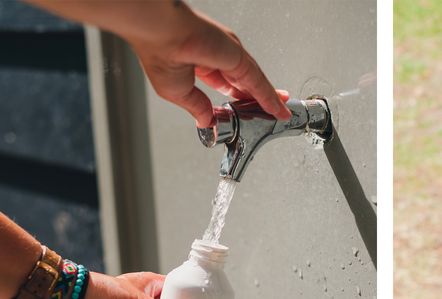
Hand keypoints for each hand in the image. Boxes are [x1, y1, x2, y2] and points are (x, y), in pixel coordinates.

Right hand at [129, 4, 290, 126]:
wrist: (160, 33)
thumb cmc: (159, 53)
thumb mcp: (179, 93)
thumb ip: (198, 108)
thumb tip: (207, 122)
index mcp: (200, 63)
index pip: (226, 85)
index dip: (238, 99)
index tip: (246, 111)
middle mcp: (218, 57)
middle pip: (245, 84)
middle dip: (259, 99)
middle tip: (272, 112)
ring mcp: (230, 56)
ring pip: (255, 83)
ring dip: (270, 99)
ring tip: (282, 114)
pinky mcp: (239, 58)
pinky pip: (258, 82)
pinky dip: (270, 97)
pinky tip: (278, 108)